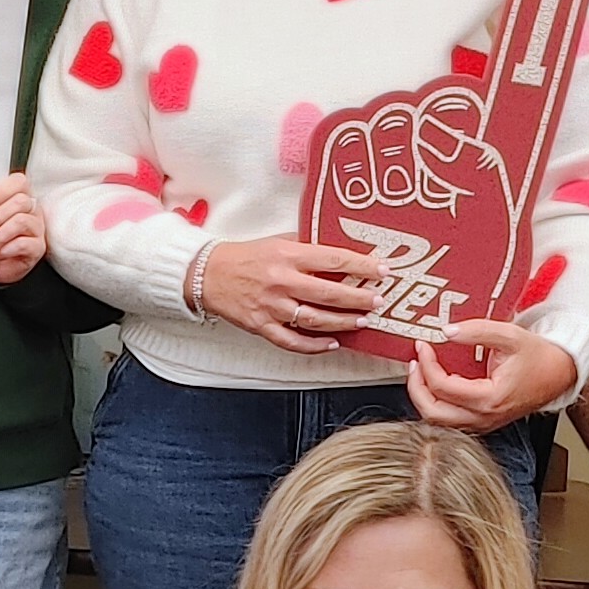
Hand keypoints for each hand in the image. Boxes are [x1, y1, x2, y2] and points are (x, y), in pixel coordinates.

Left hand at [0, 174, 48, 285]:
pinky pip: (24, 243)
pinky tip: (1, 253)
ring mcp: (38, 229)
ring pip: (21, 221)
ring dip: (0, 235)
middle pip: (21, 201)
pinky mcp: (39, 248)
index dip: (3, 190)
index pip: (20, 181)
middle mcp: (33, 210)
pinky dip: (6, 249)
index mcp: (20, 197)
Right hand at [194, 235, 384, 352]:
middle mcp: (281, 281)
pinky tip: (332, 343)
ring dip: (342, 322)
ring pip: (314, 319)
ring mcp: (271, 306)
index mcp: (287, 256)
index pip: (333, 259)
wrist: (207, 274)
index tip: (381, 270)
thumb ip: (307, 247)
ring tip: (362, 321)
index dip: (361, 266)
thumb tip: (341, 252)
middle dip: (358, 298)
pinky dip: (314, 345)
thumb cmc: (245, 257)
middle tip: (377, 301)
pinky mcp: (262, 326)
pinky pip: (292, 341)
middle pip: (329, 293)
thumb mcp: (278, 242)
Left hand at [407, 319, 581, 431]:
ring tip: (420, 372)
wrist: (559, 374)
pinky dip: (436, 402)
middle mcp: (484, 417)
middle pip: (433, 413)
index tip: (423, 346)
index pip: (443, 387)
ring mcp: (482, 423)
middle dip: (416, 386)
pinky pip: (449, 419)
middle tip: (414, 363)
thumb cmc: (539, 358)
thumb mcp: (511, 336)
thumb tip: (447, 331)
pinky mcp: (481, 422)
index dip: (426, 364)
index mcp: (490, 398)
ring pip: (438, 421)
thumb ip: (478, 331)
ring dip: (424, 397)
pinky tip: (435, 383)